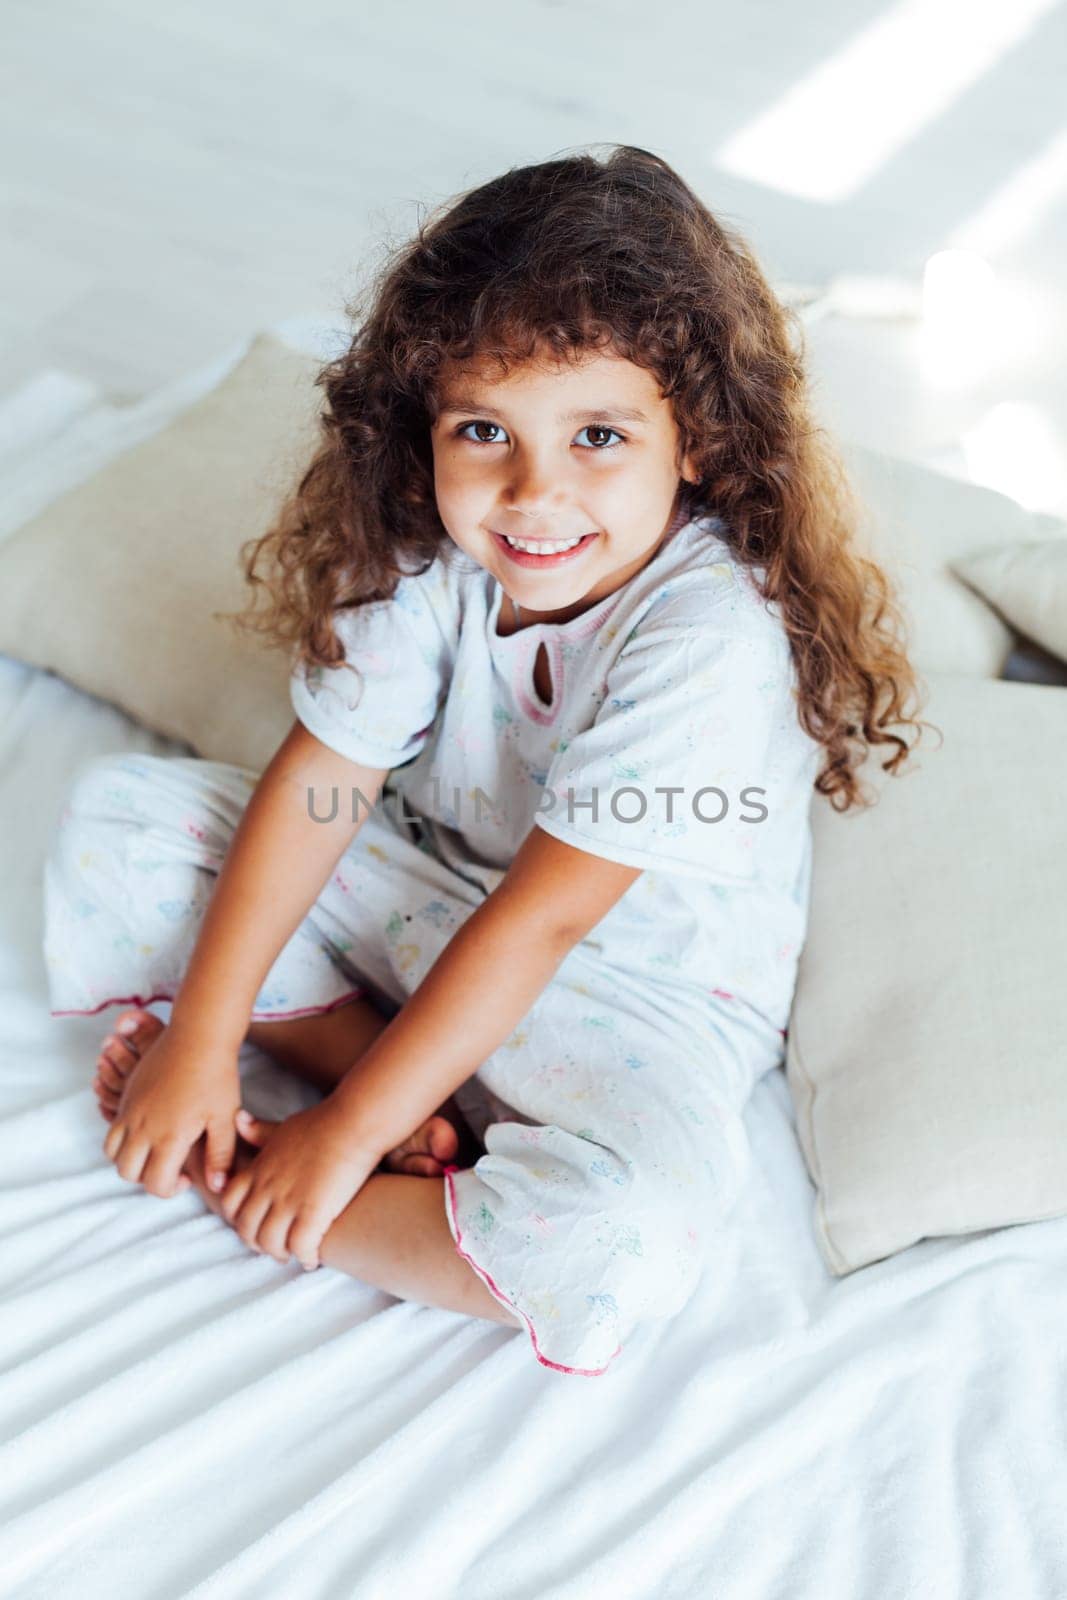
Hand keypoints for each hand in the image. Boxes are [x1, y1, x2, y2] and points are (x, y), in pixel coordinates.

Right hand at [103, 1021, 240, 1198]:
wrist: (198, 1035)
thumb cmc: (216, 1076)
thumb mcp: (225, 1118)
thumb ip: (220, 1156)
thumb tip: (218, 1186)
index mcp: (169, 1135)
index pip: (156, 1183)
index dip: (171, 1190)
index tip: (187, 1177)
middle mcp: (143, 1126)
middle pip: (128, 1172)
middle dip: (147, 1179)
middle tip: (171, 1168)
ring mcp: (130, 1110)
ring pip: (112, 1153)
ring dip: (130, 1161)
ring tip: (156, 1152)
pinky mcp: (126, 1096)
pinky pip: (110, 1129)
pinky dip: (121, 1141)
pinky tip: (147, 1133)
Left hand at [219, 1101, 378, 1269]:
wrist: (354, 1122)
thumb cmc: (324, 1122)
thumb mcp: (283, 1126)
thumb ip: (260, 1131)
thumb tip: (239, 1119)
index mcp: (259, 1168)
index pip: (231, 1203)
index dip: (239, 1219)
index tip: (255, 1224)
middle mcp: (268, 1187)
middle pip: (247, 1228)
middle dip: (257, 1243)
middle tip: (273, 1247)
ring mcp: (288, 1201)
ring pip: (270, 1243)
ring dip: (280, 1254)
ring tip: (294, 1254)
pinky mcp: (313, 1212)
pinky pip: (300, 1247)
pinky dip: (305, 1258)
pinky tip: (313, 1259)